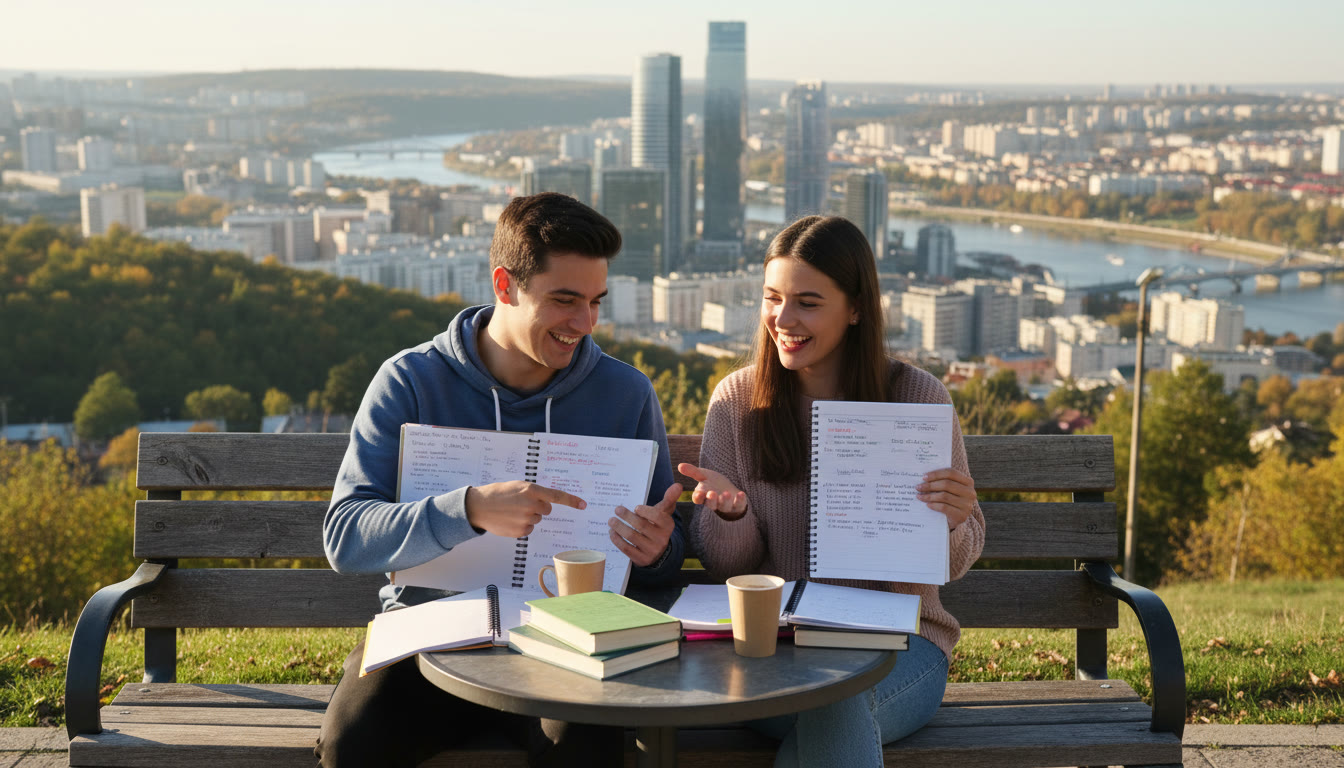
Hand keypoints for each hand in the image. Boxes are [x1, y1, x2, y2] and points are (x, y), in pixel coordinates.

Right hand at [464, 481, 585, 538]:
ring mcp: (526, 519)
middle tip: (522, 504)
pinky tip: (510, 520)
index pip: (557, 496)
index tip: (583, 505)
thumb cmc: (499, 494)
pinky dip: (522, 526)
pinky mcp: (521, 531)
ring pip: (537, 520)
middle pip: (546, 510)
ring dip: (528, 516)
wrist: (479, 506)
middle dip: (538, 507)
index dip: (571, 501)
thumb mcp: (517, 486)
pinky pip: (529, 530)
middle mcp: (531, 505)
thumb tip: (546, 502)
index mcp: (531, 490)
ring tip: (512, 512)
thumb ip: (533, 492)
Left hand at [609, 483, 680, 567]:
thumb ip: (669, 498)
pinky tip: (612, 533)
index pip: (658, 516)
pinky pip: (627, 549)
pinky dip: (617, 540)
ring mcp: (652, 550)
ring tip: (611, 521)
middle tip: (617, 509)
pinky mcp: (642, 559)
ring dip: (619, 528)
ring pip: (632, 537)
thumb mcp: (663, 513)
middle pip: (642, 526)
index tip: (635, 507)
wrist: (658, 551)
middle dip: (627, 516)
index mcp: (668, 525)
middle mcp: (662, 539)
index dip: (646, 511)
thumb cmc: (657, 526)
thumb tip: (678, 485)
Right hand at [678, 463, 748, 520]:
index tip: (698, 494)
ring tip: (726, 493)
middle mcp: (714, 502)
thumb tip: (679, 465)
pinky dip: (740, 500)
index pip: (699, 499)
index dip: (698, 497)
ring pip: (724, 506)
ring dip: (725, 500)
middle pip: (711, 504)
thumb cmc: (714, 484)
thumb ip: (693, 472)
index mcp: (704, 496)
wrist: (729, 491)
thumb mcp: (704, 475)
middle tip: (712, 493)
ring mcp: (726, 505)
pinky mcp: (738, 505)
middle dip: (712, 499)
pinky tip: (741, 493)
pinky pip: (739, 505)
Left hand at [916, 469, 976, 530]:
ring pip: (944, 496)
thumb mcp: (950, 490)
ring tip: (919, 496)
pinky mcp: (961, 515)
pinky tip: (927, 504)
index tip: (924, 477)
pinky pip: (944, 507)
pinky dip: (934, 505)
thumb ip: (943, 481)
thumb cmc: (951, 501)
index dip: (936, 474)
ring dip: (929, 496)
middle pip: (947, 484)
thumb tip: (924, 477)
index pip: (951, 473)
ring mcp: (967, 505)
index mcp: (968, 482)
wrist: (956, 520)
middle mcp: (970, 492)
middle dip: (930, 485)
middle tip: (918, 487)